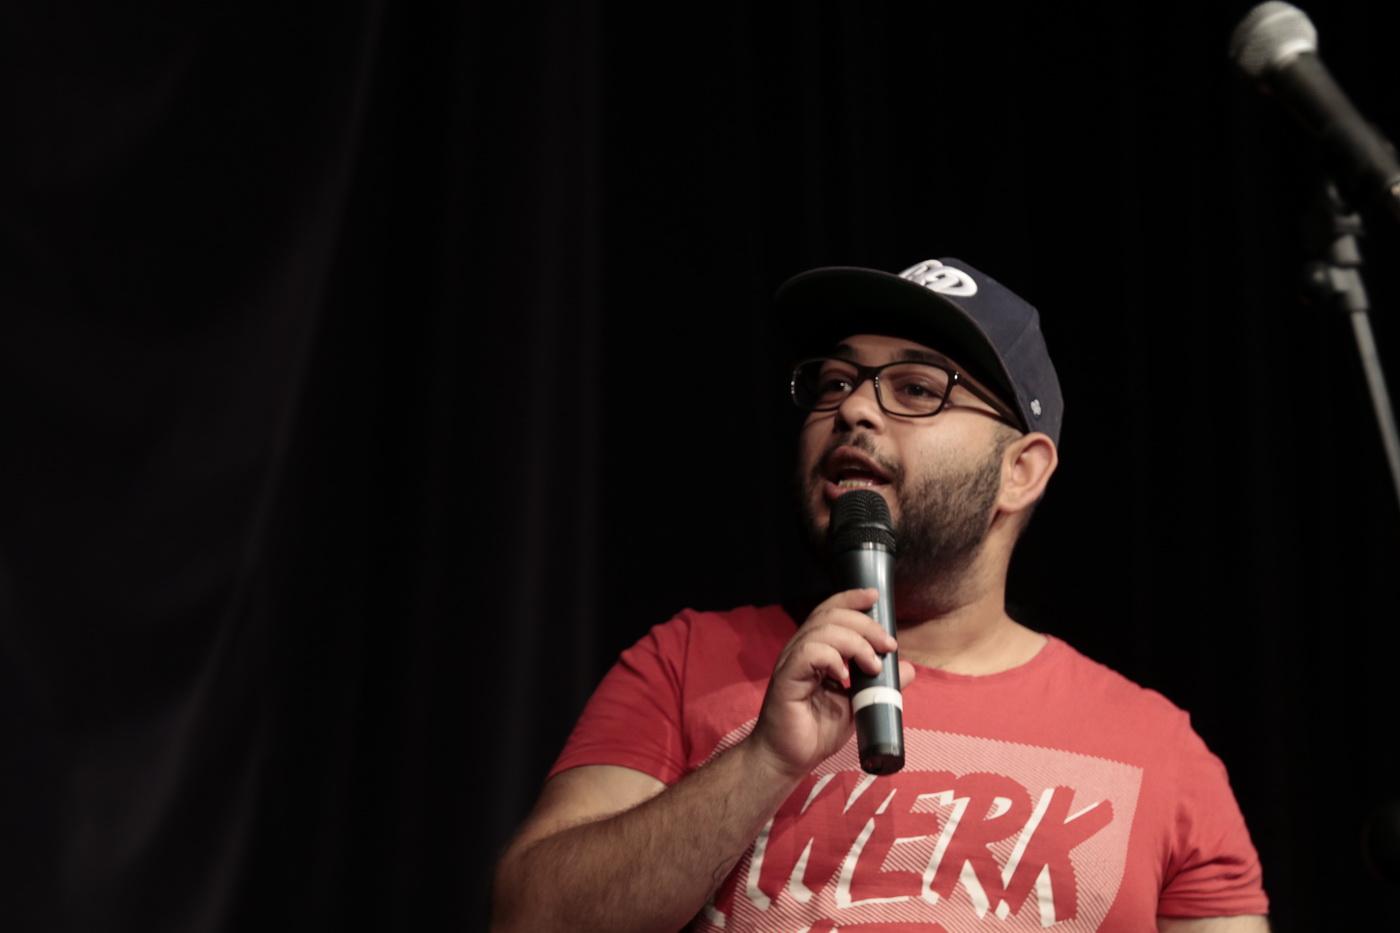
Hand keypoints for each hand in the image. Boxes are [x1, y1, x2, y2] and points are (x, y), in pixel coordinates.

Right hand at [745, 589, 915, 779]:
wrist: (788, 759)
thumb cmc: (816, 732)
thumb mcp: (858, 705)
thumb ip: (880, 685)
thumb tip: (907, 669)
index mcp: (816, 651)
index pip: (831, 612)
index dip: (852, 599)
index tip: (875, 598)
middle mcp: (801, 650)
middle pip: (831, 616)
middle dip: (865, 624)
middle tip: (888, 646)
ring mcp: (792, 662)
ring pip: (822, 631)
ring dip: (855, 643)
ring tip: (873, 666)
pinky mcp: (787, 677)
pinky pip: (809, 653)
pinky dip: (832, 659)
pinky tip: (844, 677)